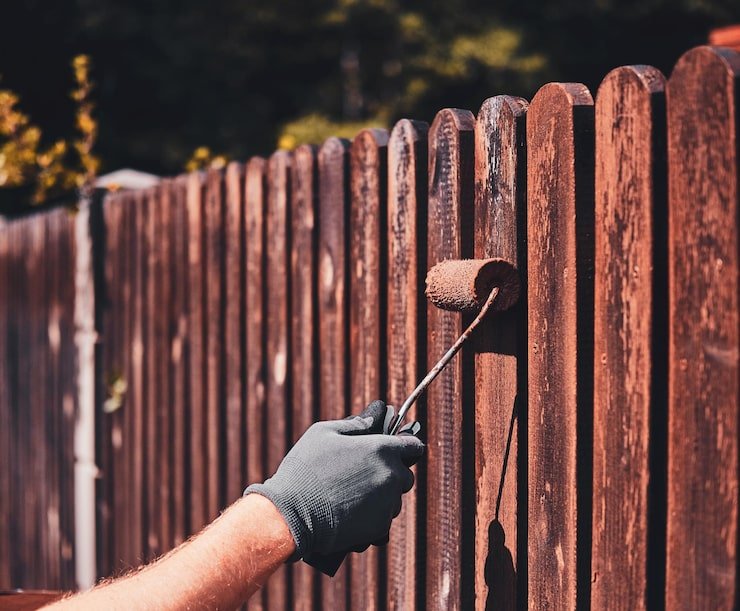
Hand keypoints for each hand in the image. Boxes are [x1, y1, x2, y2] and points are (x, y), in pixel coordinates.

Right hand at [244, 400, 423, 559]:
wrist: (291, 515)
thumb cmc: (305, 469)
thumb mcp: (323, 433)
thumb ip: (356, 423)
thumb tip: (377, 412)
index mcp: (381, 448)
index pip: (413, 446)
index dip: (404, 446)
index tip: (394, 449)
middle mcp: (390, 476)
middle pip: (405, 475)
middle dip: (390, 474)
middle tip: (362, 476)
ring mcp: (387, 504)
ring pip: (394, 499)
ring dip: (381, 497)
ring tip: (351, 497)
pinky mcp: (379, 528)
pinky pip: (383, 520)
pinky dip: (372, 518)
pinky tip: (349, 513)